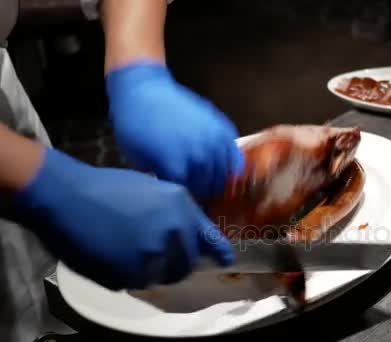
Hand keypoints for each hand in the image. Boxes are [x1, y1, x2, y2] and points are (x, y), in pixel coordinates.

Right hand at [12, 147, 233, 289]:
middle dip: (177, 264)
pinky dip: (127, 275)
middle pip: (186, 263)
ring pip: (161, 275)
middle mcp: (173, 231)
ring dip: (151, 270)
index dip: (218, 251)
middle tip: (158, 258)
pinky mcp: (127, 273)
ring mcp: (150, 254)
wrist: (65, 195)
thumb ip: (175, 212)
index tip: (226, 260)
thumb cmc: (106, 186)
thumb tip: (189, 232)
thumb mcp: (152, 188)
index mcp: (180, 206)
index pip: (208, 237)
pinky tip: (113, 256)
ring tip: (130, 253)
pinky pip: (135, 282)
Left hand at [105, 60, 243, 198]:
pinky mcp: (220, 125)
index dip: (187, 201)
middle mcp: (199, 153)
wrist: (144, 90)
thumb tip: (173, 194)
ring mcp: (212, 138)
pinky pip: (233, 151)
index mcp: (176, 164)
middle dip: (204, 192)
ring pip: (225, 171)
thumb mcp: (138, 160)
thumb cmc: (135, 126)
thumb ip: (160, 179)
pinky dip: (231, 161)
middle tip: (199, 195)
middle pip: (210, 185)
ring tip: (210, 183)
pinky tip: (223, 166)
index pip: (190, 194)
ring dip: (219, 180)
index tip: (184, 204)